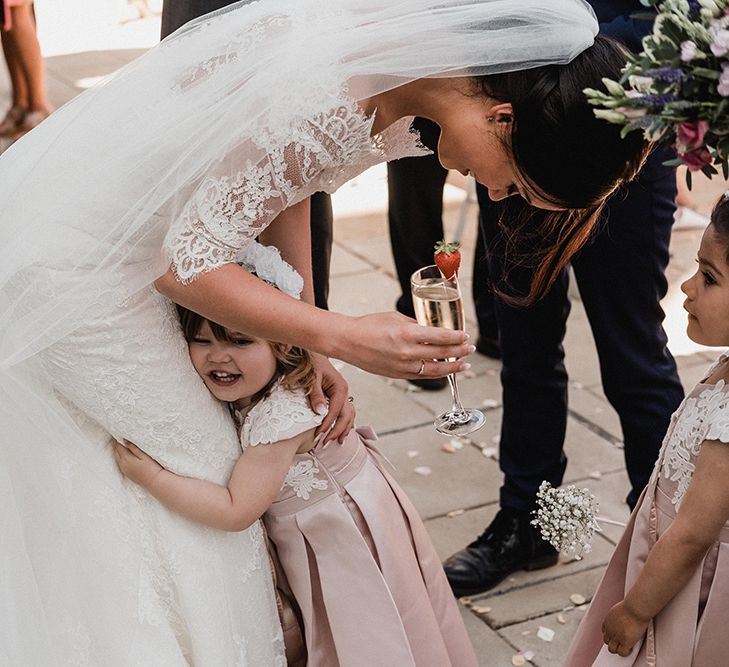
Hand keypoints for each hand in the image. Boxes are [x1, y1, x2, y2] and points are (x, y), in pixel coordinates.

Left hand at [113, 439, 163, 489]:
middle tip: (117, 435)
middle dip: (116, 444)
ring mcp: (124, 469)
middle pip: (116, 451)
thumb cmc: (152, 467)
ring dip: (117, 450)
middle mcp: (122, 465)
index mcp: (126, 459)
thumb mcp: (144, 455)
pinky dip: (120, 456)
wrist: (154, 481)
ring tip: (119, 442)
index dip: (116, 439)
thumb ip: (133, 448)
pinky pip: (120, 462)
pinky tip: (123, 453)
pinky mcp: (126, 473)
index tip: (116, 432)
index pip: (118, 446)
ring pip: (117, 457)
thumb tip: (124, 440)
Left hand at [309, 354, 354, 443]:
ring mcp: (342, 394)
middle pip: (346, 415)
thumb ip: (315, 394)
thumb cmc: (310, 363)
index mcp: (340, 387)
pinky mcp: (338, 396)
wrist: (311, 352)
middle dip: (337, 430)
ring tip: (338, 442)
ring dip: (344, 429)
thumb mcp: (311, 377)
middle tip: (326, 443)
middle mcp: (344, 391)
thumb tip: (320, 412)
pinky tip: (341, 432)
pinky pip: (345, 412)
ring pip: (349, 415)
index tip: (319, 435)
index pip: (336, 410)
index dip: (328, 424)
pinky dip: (344, 423)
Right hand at [334, 312, 473, 379]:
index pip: (440, 336)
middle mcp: (407, 352)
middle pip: (441, 353)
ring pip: (435, 369)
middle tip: (471, 348)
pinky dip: (436, 374)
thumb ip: (416, 325)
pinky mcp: (398, 375)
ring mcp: (402, 366)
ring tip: (465, 365)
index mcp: (407, 333)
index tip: (465, 335)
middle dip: (460, 351)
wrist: (348, 341)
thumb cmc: (369, 325)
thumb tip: (433, 329)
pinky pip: (423, 376)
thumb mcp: (395, 318)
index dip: (456, 337)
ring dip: (452, 367)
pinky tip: (445, 371)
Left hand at [602, 601, 648, 656]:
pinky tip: (630, 649)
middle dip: (613, 643)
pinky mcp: (625, 642)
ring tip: (626, 647)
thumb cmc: (631, 605)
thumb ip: (618, 616)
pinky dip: (626, 653)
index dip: (611, 635)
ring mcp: (616, 636)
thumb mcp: (619, 609)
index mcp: (608, 620)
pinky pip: (622, 653)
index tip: (616, 636)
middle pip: (607, 641)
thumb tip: (624, 617)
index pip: (605, 631)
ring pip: (612, 649)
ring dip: (618, 649)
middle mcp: (609, 629)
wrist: (635, 608)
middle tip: (622, 643)